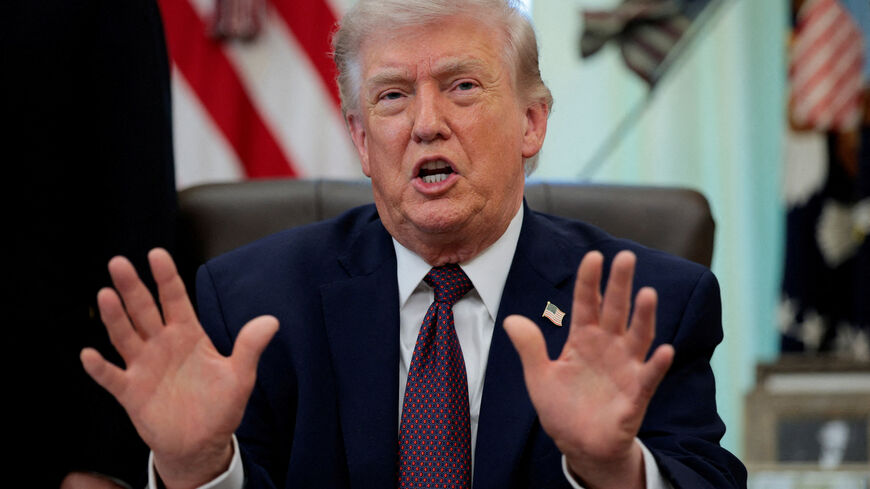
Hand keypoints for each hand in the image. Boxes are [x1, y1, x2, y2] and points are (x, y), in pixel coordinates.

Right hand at [80, 249, 277, 488]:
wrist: (202, 443)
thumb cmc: (220, 406)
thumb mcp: (240, 376)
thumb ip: (249, 347)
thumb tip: (271, 321)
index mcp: (188, 335)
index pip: (175, 299)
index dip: (166, 277)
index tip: (157, 254)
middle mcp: (162, 345)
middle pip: (144, 310)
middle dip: (132, 287)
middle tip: (119, 262)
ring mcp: (144, 366)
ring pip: (125, 336)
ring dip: (115, 317)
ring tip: (106, 294)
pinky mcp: (131, 392)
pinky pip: (112, 377)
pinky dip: (100, 367)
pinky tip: (89, 354)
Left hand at [504, 250, 673, 488]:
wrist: (580, 445)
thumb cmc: (562, 408)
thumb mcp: (539, 376)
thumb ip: (530, 347)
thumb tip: (512, 319)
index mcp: (583, 339)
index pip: (586, 303)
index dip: (589, 281)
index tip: (593, 257)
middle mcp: (607, 347)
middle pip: (615, 310)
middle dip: (620, 285)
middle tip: (626, 257)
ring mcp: (625, 368)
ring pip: (637, 337)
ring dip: (644, 317)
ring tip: (647, 294)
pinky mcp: (636, 394)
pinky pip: (648, 377)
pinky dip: (657, 364)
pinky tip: (665, 350)